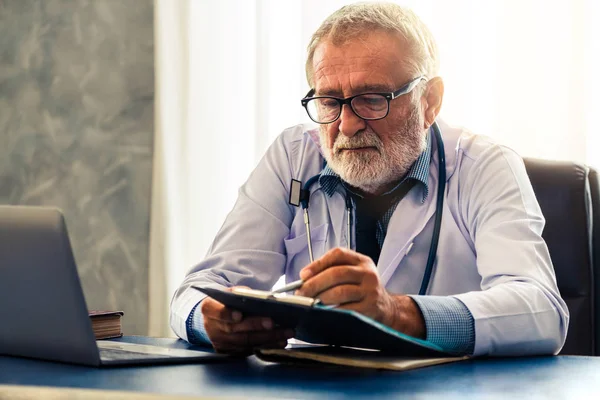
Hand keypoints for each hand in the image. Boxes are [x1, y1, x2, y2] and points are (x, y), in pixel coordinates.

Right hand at [200, 287, 294, 353]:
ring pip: (244, 342)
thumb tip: (258, 297)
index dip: (226, 313)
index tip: (239, 314)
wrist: (217, 318)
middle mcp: (212, 327)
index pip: (215, 311)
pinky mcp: (230, 352)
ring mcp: (220, 342)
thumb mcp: (231, 293)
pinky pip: (250, 350)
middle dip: (255, 326)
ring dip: (267, 338)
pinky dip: (266, 345)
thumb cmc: (228, 302)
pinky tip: (279, 341)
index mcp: (209, 308)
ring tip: (285, 333)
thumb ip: (241, 293)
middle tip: (273, 323)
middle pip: (234, 328)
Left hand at [295, 247, 425, 338]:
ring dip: (320, 298)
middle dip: (314, 284)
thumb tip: (304, 278)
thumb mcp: (353, 274)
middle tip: (301, 293)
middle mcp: (368, 273)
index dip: (318, 264)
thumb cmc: (362, 290)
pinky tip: (323, 313)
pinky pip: (346, 309)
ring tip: (310, 303)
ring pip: (340, 292)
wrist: (387, 309)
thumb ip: (332, 271)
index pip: (337, 255)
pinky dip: (331, 311)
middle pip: (336, 273)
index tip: (303, 275)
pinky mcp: (370, 308)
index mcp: (361, 261)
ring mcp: (370, 291)